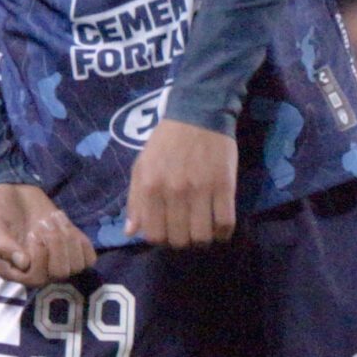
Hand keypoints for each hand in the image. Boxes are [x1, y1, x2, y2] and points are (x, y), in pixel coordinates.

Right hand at [0, 184, 96, 287]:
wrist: (11, 193)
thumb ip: (2, 246)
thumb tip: (23, 263)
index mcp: (14, 272)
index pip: (37, 278)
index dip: (40, 256)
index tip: (32, 233)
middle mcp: (36, 272)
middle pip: (60, 273)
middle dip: (56, 244)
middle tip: (42, 223)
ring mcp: (56, 262)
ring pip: (77, 266)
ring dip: (68, 240)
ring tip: (52, 220)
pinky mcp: (71, 250)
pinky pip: (88, 258)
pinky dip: (81, 242)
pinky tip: (65, 225)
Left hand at [125, 118, 238, 247]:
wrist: (197, 115)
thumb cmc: (166, 142)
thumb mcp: (142, 167)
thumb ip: (135, 201)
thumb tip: (131, 232)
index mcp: (150, 187)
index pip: (154, 235)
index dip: (162, 239)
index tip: (168, 232)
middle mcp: (173, 191)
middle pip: (180, 239)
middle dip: (183, 241)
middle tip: (187, 230)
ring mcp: (200, 190)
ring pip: (202, 235)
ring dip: (203, 239)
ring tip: (204, 230)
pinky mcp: (224, 186)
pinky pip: (225, 222)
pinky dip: (223, 232)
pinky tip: (220, 228)